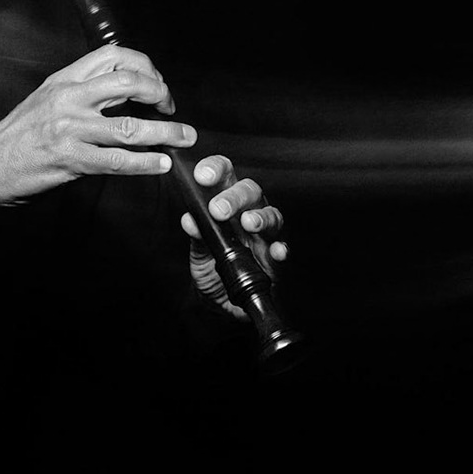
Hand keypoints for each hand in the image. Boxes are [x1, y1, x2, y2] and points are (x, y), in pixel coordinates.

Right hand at [0, 45, 192, 205]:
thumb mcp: (46, 97)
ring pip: (130, 126)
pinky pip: (117, 161)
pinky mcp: (72, 159)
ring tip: (183, 137)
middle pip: (128, 83)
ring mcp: (71, 129)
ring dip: (165, 132)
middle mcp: (69, 99)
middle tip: (171, 107)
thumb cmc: (18, 134)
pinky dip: (145, 163)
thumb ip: (81, 90)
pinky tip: (160, 164)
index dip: (144, 65)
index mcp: (64, 79)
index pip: (112, 55)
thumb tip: (122, 91)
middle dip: (160, 93)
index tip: (155, 82)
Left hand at [181, 154, 287, 320]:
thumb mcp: (198, 254)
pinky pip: (283, 249)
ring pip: (271, 215)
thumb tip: (189, 219)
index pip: (225, 176)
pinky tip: (275, 251)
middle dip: (235, 197)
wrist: (221, 304)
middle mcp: (248, 214)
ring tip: (248, 223)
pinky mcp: (275, 259)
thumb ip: (197, 236)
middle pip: (250, 192)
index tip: (202, 175)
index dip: (216, 169)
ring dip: (260, 217)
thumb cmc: (211, 270)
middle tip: (218, 209)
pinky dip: (281, 249)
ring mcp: (264, 235)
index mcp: (226, 204)